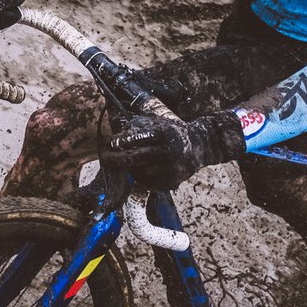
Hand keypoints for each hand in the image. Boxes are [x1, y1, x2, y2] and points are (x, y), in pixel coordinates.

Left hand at [102, 111, 246, 190]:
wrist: (200, 147)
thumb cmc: (173, 133)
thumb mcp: (160, 123)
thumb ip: (140, 125)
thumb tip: (119, 127)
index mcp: (165, 134)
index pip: (141, 137)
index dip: (125, 141)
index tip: (113, 143)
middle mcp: (169, 151)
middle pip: (137, 157)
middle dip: (118, 158)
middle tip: (106, 158)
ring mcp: (171, 169)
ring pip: (140, 172)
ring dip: (130, 168)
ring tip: (129, 162)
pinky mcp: (172, 182)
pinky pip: (148, 183)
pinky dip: (141, 177)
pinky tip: (143, 170)